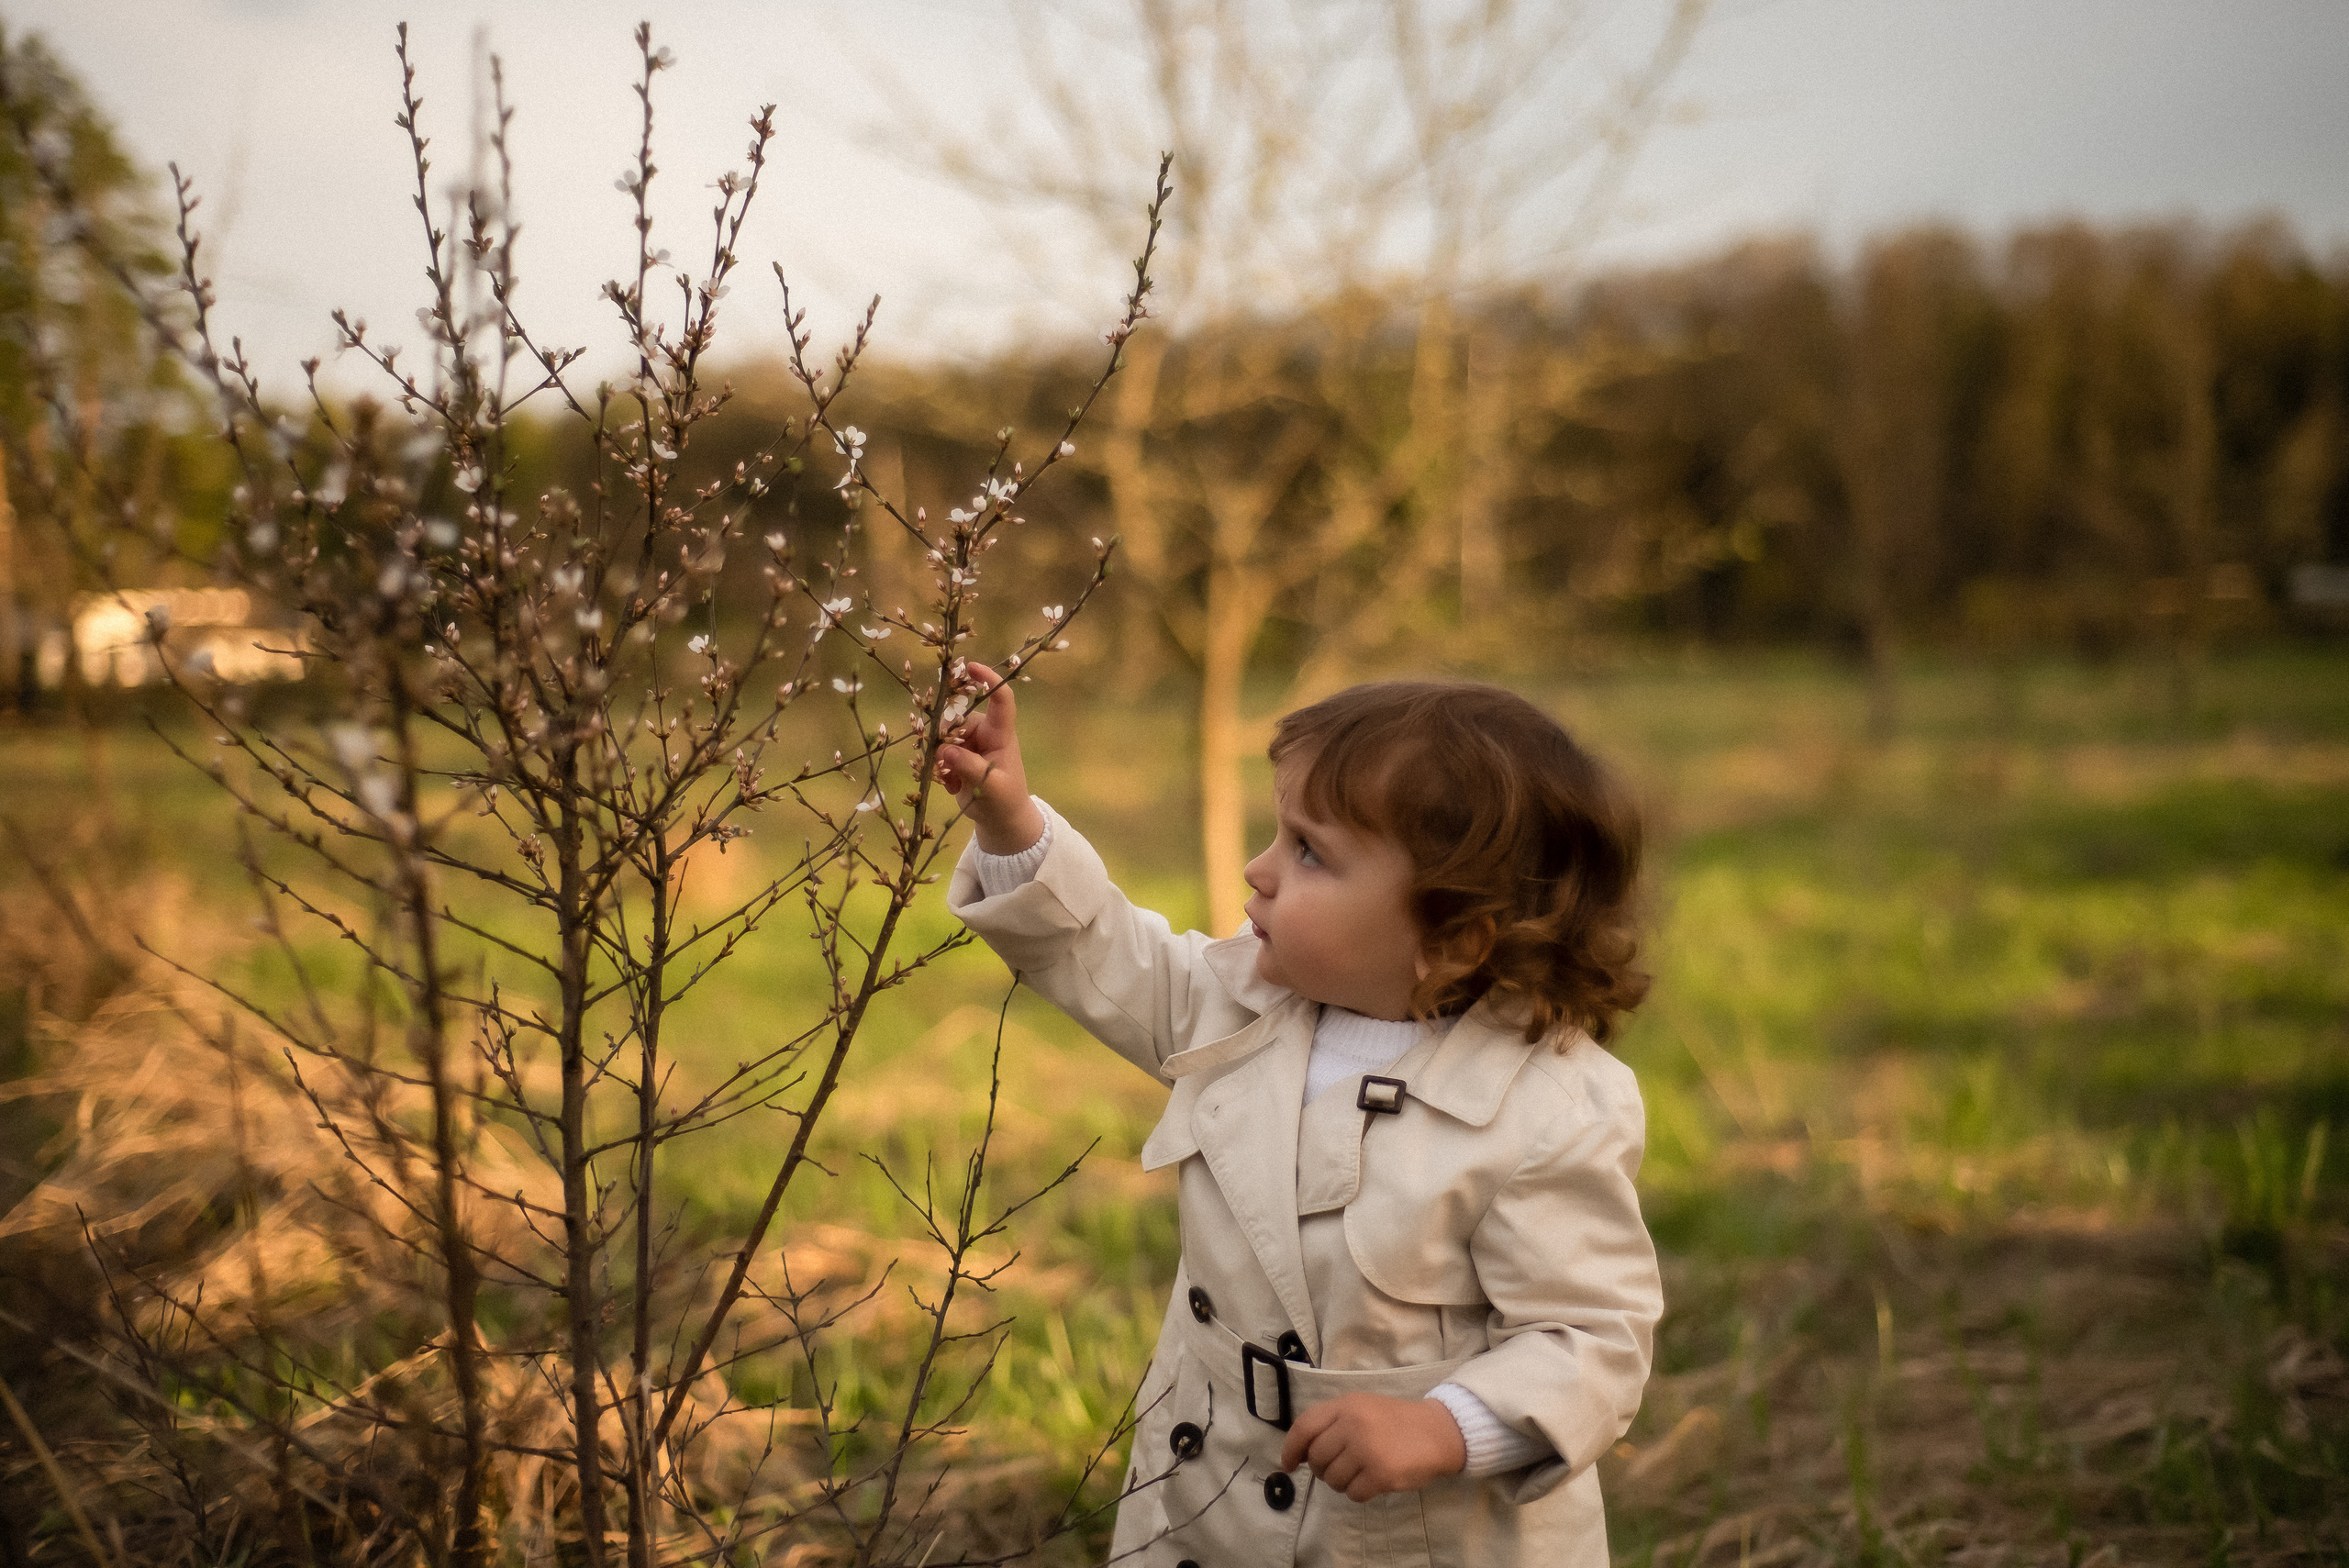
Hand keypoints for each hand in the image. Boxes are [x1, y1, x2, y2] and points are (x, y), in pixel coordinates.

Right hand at [932, 662, 1045, 854]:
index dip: (989, 681)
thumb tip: (945, 750)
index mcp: (1001, 736)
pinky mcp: (958, 756)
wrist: (1001, 820)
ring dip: (942, 759)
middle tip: (947, 767)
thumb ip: (969, 768)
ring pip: (944, 737)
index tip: (970, 668)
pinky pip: (939, 752)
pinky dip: (940, 768)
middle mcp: (986, 734)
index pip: (1001, 700)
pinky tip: (950, 785)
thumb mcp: (991, 788)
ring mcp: (970, 744)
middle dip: (946, 739)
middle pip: (958, 720)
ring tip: (952, 782)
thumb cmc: (1003, 802)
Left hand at [1278, 1394, 1466, 1501]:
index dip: (1290, 1449)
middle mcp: (1353, 1425)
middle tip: (1339, 1468)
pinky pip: (1353, 1494)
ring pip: (1333, 1480)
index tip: (1288, 1465)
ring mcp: (1367, 1450)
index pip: (1304, 1427)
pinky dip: (1359, 1493)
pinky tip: (1372, 1481)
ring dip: (1341, 1483)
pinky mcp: (1381, 1474)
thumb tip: (1299, 1455)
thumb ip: (1332, 1424)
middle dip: (1322, 1469)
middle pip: (1316, 1459)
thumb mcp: (1362, 1408)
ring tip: (1359, 1473)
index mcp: (1346, 1405)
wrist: (1437, 1431)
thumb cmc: (1395, 1421)